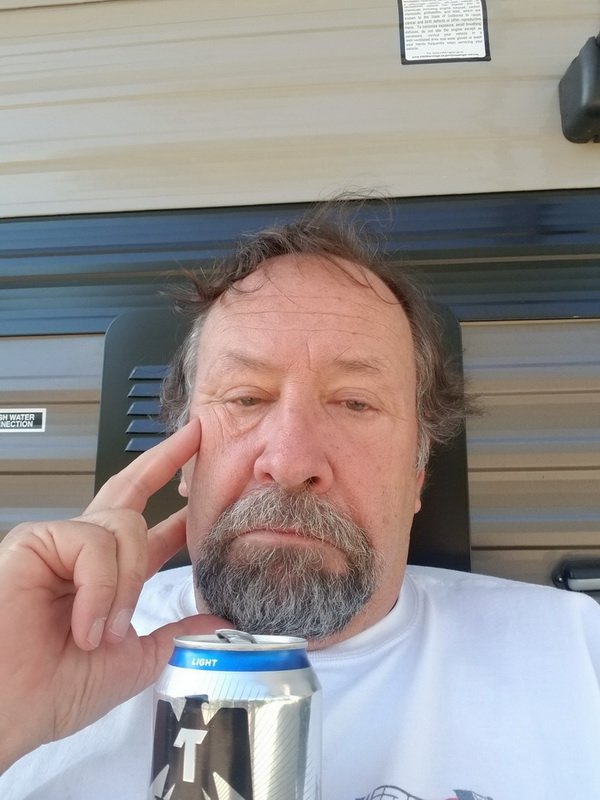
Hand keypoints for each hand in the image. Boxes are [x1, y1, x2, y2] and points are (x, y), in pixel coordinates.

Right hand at [0, 419, 227, 771]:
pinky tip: (87, 622)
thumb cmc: (54, 689)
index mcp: (108, 576)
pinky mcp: (35, 541)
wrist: (12, 709)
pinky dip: (100, 587)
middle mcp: (84, 552)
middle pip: (129, 489)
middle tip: (194, 436)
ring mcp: (60, 542)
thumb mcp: (135, 660)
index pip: (150, 530)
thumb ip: (177, 634)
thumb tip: (219, 620)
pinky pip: (93, 544)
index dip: (176, 509)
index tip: (200, 487)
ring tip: (108, 630)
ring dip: (128, 582)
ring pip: (125, 526)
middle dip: (165, 459)